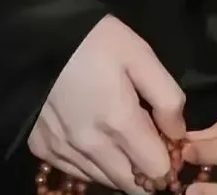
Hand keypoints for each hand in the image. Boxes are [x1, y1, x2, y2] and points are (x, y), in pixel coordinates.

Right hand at [28, 16, 185, 193]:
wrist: (38, 37)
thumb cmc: (95, 41)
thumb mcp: (141, 55)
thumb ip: (167, 98)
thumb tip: (178, 134)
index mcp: (119, 122)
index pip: (155, 170)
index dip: (168, 159)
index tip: (167, 142)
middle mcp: (91, 146)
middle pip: (129, 184)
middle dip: (144, 170)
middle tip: (146, 141)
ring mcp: (63, 151)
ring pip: (103, 180)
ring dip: (118, 169)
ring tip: (120, 138)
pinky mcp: (42, 149)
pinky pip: (76, 172)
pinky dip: (91, 164)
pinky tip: (94, 138)